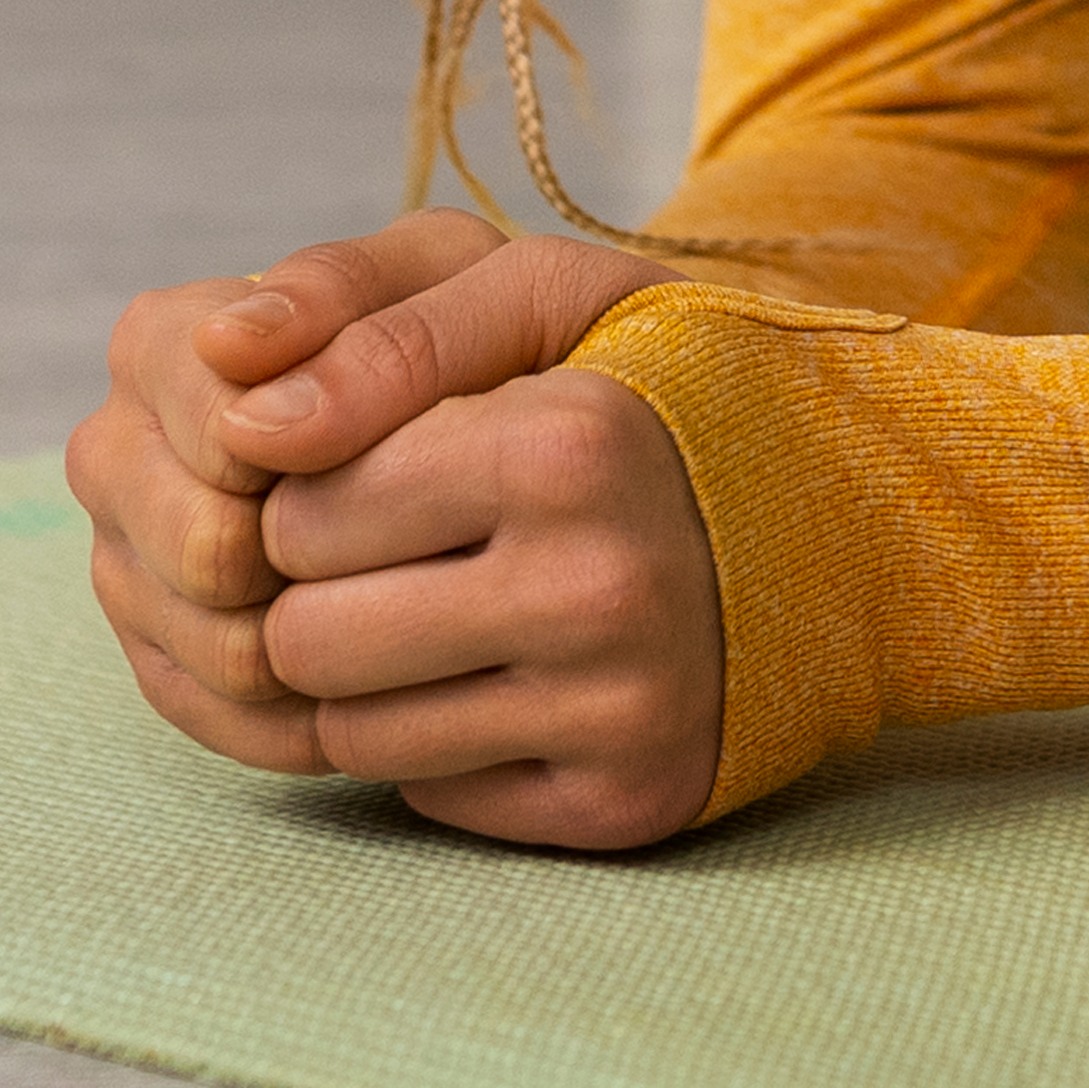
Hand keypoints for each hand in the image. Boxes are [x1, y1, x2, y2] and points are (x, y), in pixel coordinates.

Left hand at [70, 211, 719, 849]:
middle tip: (394, 545)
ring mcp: (619, 708)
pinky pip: (434, 799)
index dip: (304, 486)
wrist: (857, 512)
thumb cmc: (658, 383)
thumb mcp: (533, 287)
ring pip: (349, 736)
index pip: (298, 509)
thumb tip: (231, 392)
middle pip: (304, 639)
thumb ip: (365, 306)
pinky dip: (439, 743)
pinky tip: (504, 674)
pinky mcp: (627, 800)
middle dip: (315, 592)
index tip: (368, 462)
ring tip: (442, 603)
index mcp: (566, 443)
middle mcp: (598, 587)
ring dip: (364, 676)